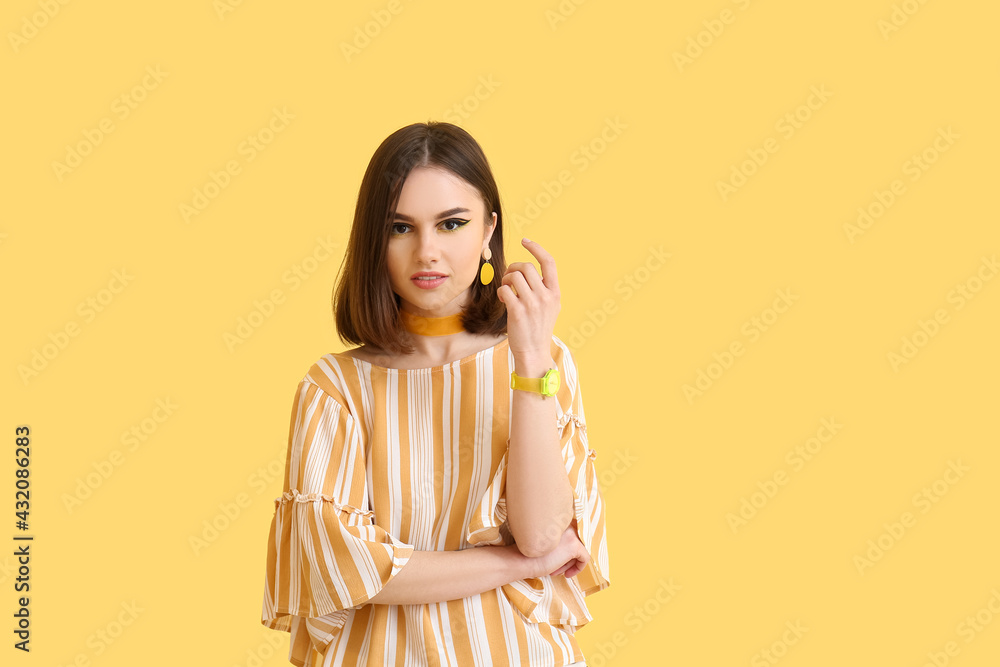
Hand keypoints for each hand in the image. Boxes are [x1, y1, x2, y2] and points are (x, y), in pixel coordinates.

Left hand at [497, 238, 560, 360]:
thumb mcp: (550, 307)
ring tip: (506, 290)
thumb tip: (525, 270)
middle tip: (509, 279)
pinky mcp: (518, 311)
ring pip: (514, 276)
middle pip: (526, 267)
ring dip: (506, 280)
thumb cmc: (538, 328)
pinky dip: (501, 292)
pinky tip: (504, 300)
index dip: (536, 248)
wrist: (534, 352)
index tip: (525, 241)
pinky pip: (505, 290)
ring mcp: (532, 304)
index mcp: (555, 292)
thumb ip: (543, 289)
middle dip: (514, 269)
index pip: (549, 262)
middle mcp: (546, 296)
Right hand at [523, 525, 589, 579]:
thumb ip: (558, 540)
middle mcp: (565, 524)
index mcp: (557, 520)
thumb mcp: (546, 543)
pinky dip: (578, 568)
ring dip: (568, 563)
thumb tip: (574, 551)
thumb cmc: (530, 554)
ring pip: (579, 551)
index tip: (557, 558)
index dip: (565, 549)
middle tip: (554, 567)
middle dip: (567, 558)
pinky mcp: (574, 545)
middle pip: (575, 543)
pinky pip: (585, 558)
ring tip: (555, 570)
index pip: (571, 534)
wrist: (521, 560)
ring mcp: (571, 534)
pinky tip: (567, 574)